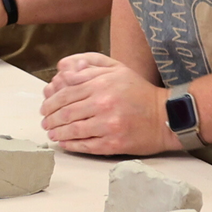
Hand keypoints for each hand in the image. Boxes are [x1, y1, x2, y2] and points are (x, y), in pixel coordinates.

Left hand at [40, 53, 173, 154]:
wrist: (166, 115)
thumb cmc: (138, 91)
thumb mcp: (116, 69)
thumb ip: (89, 65)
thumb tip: (63, 71)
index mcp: (101, 84)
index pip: (65, 93)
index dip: (50, 102)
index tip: (45, 108)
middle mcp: (103, 104)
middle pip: (65, 113)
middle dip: (50, 118)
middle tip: (45, 122)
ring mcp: (108, 125)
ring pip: (73, 130)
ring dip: (58, 133)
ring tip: (52, 133)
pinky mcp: (114, 144)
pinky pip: (86, 145)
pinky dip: (71, 145)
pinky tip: (64, 143)